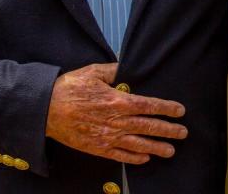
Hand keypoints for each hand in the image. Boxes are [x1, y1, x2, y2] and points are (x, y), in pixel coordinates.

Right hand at [45, 63, 186, 163]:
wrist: (45, 110)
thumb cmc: (68, 89)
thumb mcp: (92, 72)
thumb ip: (113, 70)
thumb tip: (127, 68)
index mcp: (117, 101)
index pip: (149, 105)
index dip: (167, 108)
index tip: (179, 110)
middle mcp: (116, 121)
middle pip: (149, 127)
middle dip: (168, 130)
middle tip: (183, 132)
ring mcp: (107, 137)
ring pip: (138, 144)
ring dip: (157, 147)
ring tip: (170, 150)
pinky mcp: (97, 148)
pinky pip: (120, 155)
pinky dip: (134, 158)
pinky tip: (144, 158)